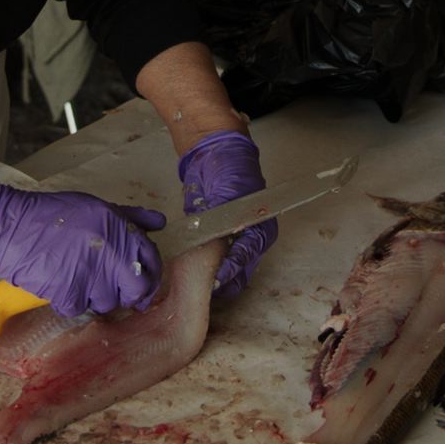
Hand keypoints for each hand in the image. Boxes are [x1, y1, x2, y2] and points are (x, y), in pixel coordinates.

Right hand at [0, 184, 165, 316]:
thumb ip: (131, 217)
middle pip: (137, 289)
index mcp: (119, 228)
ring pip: (108, 302)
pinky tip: (61, 285)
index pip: (151, 260)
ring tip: (80, 281)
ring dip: (96, 297)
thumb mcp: (97, 207)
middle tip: (116, 292)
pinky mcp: (69, 291)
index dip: (150, 275)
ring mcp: (90, 274)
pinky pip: (79, 308)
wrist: (13, 226)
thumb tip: (159, 223)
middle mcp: (110, 252)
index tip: (142, 283)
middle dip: (130, 295)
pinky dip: (70, 301)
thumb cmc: (54, 215)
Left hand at [179, 130, 275, 299]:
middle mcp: (249, 241)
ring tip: (190, 285)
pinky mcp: (213, 243)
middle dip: (221, 281)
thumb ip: (228, 214)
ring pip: (225, 274)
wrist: (214, 155)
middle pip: (239, 273)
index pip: (247, 255)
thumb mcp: (231, 190)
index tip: (215, 280)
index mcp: (261, 228)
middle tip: (200, 289)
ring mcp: (230, 243)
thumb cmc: (231, 169)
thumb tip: (226, 235)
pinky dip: (197, 269)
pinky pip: (208, 263)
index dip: (231, 269)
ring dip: (209, 279)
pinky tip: (183, 273)